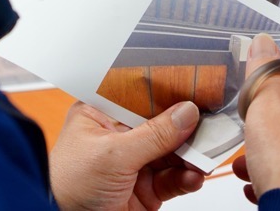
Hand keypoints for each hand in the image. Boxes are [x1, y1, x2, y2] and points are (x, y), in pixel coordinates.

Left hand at [50, 101, 204, 210]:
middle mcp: (119, 136)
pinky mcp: (146, 189)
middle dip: (187, 127)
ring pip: (173, 152)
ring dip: (191, 154)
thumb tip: (187, 113)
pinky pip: (174, 178)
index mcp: (101, 115)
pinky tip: (194, 176)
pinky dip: (187, 177)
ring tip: (205, 155)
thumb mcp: (112, 154)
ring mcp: (134, 163)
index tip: (197, 89)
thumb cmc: (68, 187)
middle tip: (211, 125)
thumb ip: (154, 135)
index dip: (168, 92)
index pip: (141, 95)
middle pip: (162, 124)